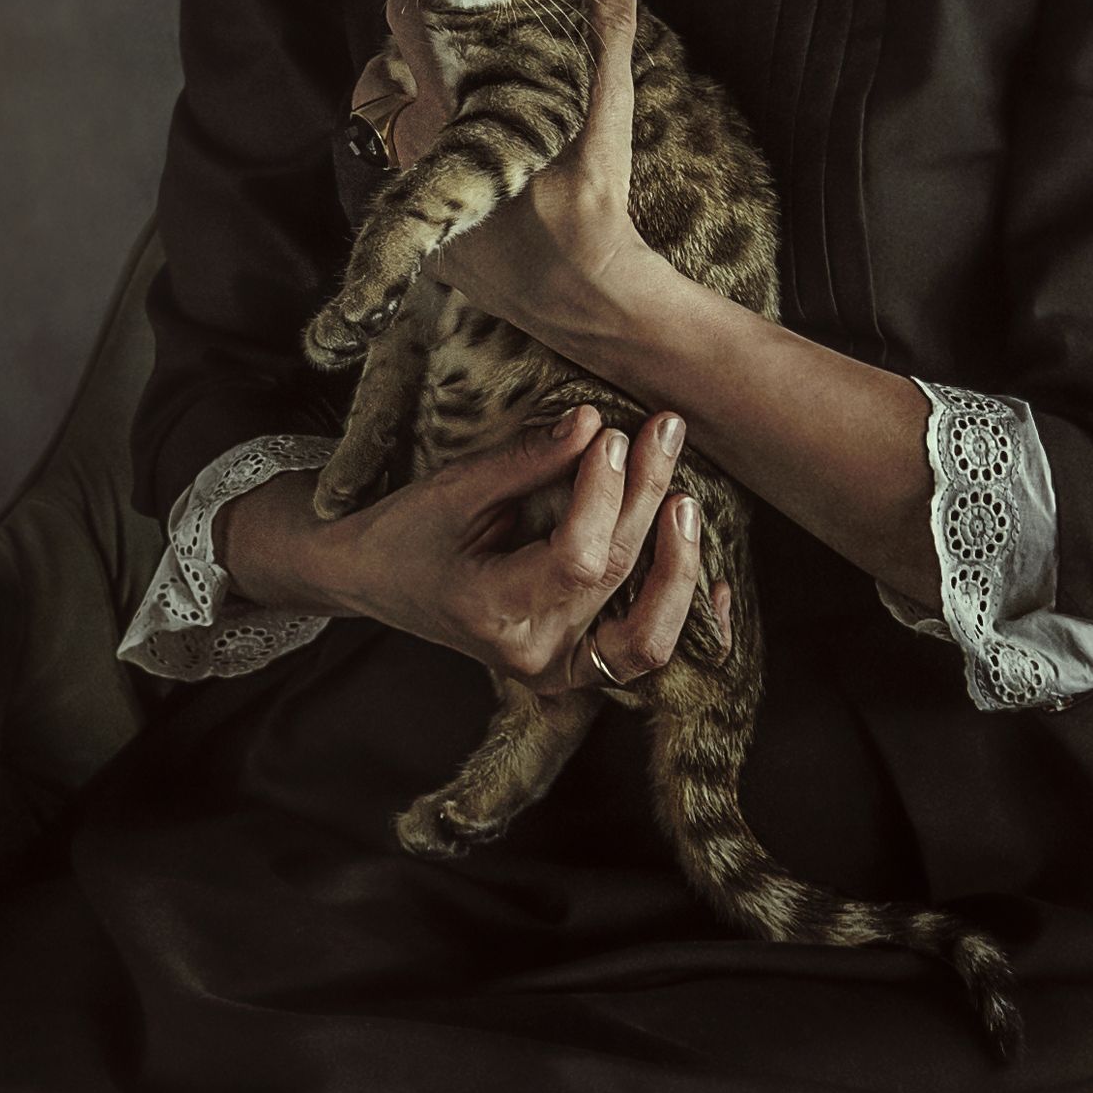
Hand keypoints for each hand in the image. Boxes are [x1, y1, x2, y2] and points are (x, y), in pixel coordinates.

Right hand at [222, 401, 729, 691]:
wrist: (374, 579)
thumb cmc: (407, 531)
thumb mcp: (456, 489)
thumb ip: (528, 462)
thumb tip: (594, 421)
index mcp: (492, 614)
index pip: (577, 561)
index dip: (606, 494)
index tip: (614, 433)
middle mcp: (532, 657)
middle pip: (616, 579)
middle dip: (647, 497)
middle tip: (665, 430)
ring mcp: (558, 671)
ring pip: (648, 640)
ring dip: (680, 569)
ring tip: (686, 500)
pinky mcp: (576, 664)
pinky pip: (643, 652)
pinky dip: (683, 615)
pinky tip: (718, 578)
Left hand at [345, 0, 660, 347]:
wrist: (585, 297)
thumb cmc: (593, 201)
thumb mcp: (607, 111)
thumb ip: (609, 30)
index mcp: (455, 108)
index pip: (406, 30)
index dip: (410, 1)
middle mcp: (421, 148)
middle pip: (385, 86)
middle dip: (408, 67)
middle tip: (450, 60)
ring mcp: (416, 197)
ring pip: (392, 138)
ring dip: (416, 119)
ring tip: (461, 114)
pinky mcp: (423, 239)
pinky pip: (408, 190)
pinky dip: (429, 174)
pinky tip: (470, 174)